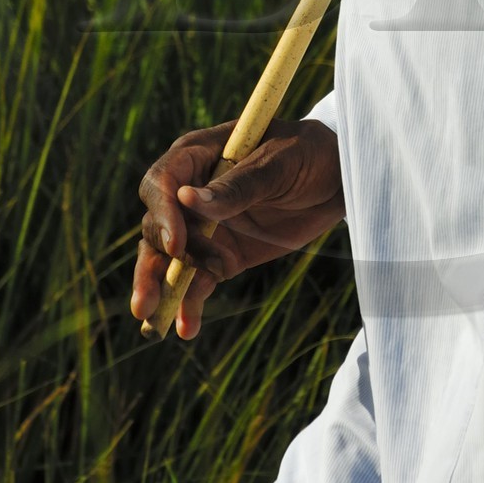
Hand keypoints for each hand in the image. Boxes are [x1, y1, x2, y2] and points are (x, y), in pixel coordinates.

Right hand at [131, 118, 344, 341]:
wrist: (337, 179)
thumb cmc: (306, 154)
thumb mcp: (277, 164)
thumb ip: (238, 185)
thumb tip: (187, 199)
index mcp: (198, 156)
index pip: (163, 183)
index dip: (163, 213)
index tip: (176, 244)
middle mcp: (190, 193)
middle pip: (156, 226)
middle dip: (152, 262)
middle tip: (146, 298)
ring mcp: (204, 228)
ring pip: (169, 260)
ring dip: (159, 289)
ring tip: (153, 321)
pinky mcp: (222, 256)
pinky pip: (198, 282)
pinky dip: (190, 305)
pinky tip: (186, 328)